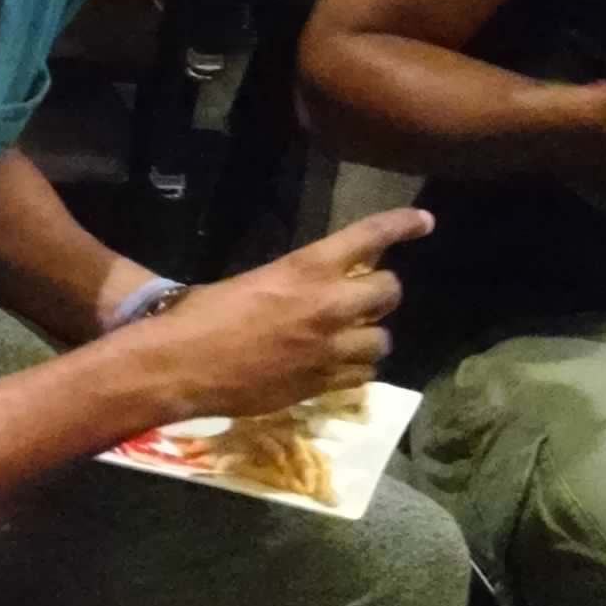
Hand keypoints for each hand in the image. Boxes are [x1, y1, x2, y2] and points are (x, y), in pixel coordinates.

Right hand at [140, 208, 432, 419]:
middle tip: (365, 295)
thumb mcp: (249, 282)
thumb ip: (291, 282)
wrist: (181, 366)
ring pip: (383, 340)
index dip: (402, 224)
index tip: (424, 220)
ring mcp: (330, 349)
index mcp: (305, 269)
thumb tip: (306, 284)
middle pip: (390, 291)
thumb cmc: (199, 315)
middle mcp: (328, 305)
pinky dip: (356, 368)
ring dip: (370, 334)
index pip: (369, 237)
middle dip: (380, 291)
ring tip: (352, 336)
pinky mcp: (322, 384)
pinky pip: (363, 375)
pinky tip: (338, 365)